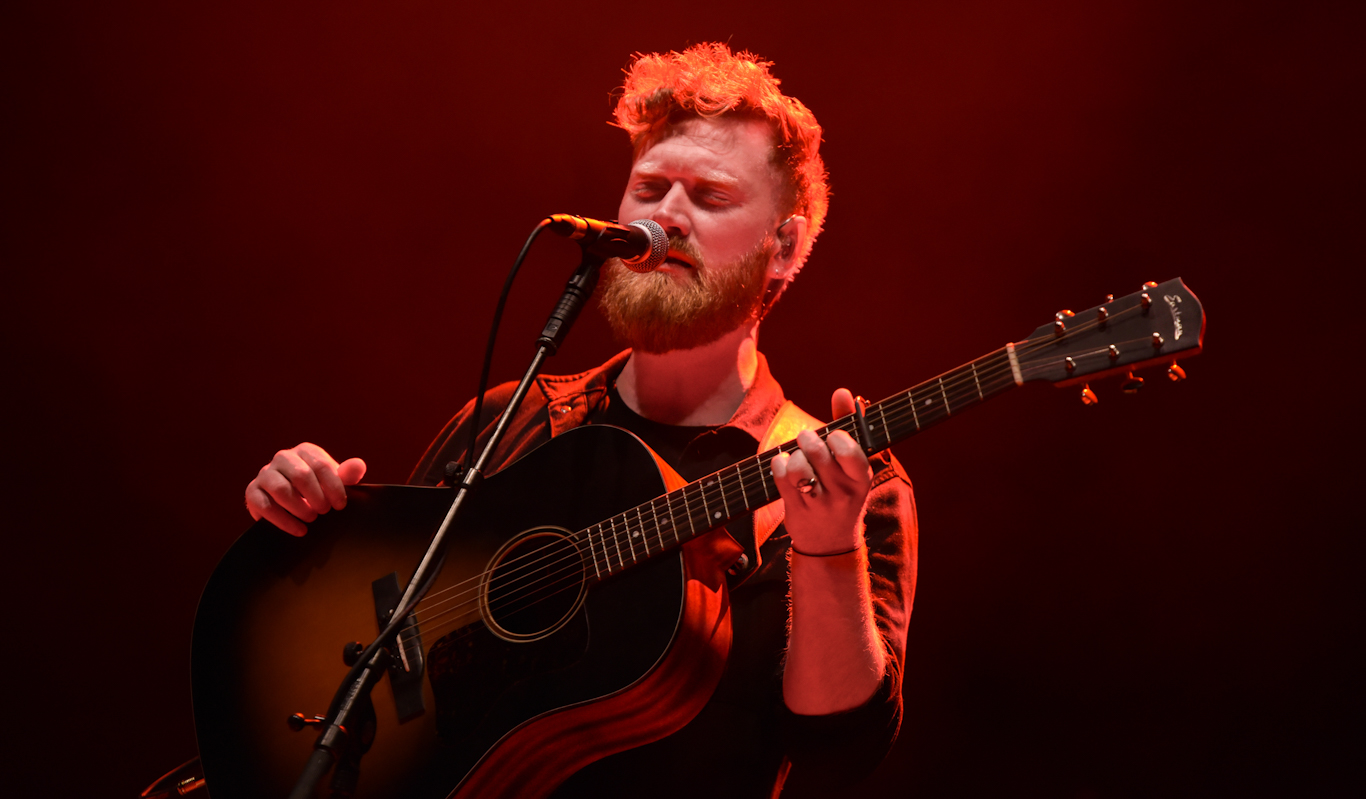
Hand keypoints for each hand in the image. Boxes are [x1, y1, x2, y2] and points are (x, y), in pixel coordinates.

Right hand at [244, 442, 366, 535]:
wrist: (293, 503)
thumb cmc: (320, 489)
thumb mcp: (336, 481)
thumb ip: (347, 474)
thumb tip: (358, 466)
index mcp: (306, 451)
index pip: (321, 465)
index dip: (333, 487)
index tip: (340, 505)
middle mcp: (283, 457)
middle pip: (300, 475)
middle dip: (316, 497)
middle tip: (324, 512)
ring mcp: (265, 473)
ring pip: (280, 489)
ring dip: (299, 508)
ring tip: (311, 518)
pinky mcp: (253, 491)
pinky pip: (263, 505)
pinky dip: (283, 520)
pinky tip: (298, 529)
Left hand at [771, 389, 872, 554]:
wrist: (831, 542)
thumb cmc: (843, 490)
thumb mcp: (854, 464)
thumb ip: (849, 424)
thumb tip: (843, 392)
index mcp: (861, 477)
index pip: (851, 454)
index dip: (838, 439)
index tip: (832, 435)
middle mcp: (842, 492)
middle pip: (818, 454)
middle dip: (808, 440)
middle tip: (806, 439)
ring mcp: (819, 504)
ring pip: (798, 467)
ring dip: (793, 455)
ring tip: (796, 456)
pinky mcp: (796, 510)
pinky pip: (781, 478)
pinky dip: (778, 465)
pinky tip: (783, 465)